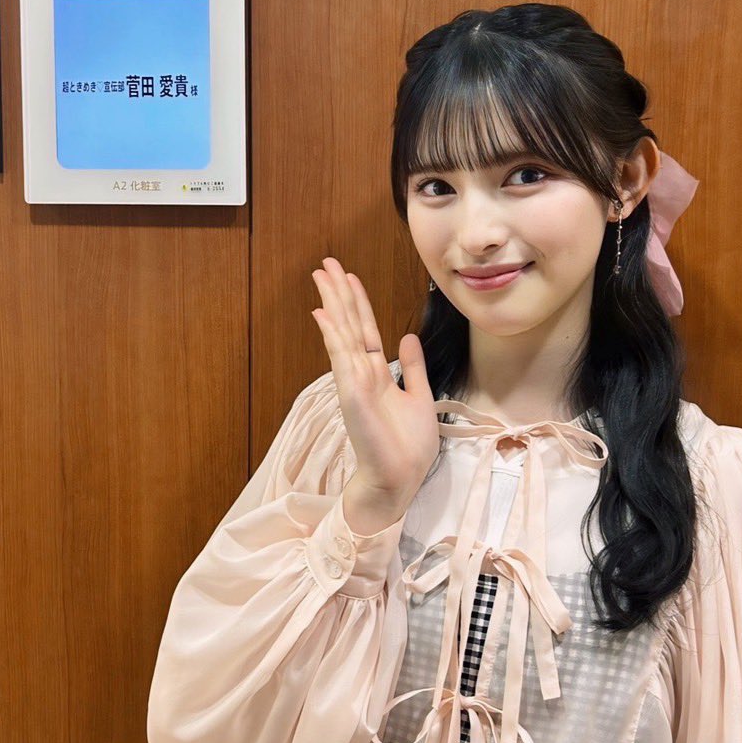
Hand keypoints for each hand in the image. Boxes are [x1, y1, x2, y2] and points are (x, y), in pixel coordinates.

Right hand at [311, 256, 438, 502]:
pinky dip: (333, 335)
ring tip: (322, 276)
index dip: (357, 302)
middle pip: (348, 324)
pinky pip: (341, 357)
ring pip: (342, 333)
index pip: (365, 329)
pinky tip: (324, 314)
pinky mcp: (351, 393)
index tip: (348, 277)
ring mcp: (353, 382)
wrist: (400, 478)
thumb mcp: (419, 396)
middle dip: (338, 293)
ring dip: (333, 303)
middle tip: (325, 264)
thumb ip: (413, 367)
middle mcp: (362, 373)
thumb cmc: (408, 446)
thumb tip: (406, 337)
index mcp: (378, 374)